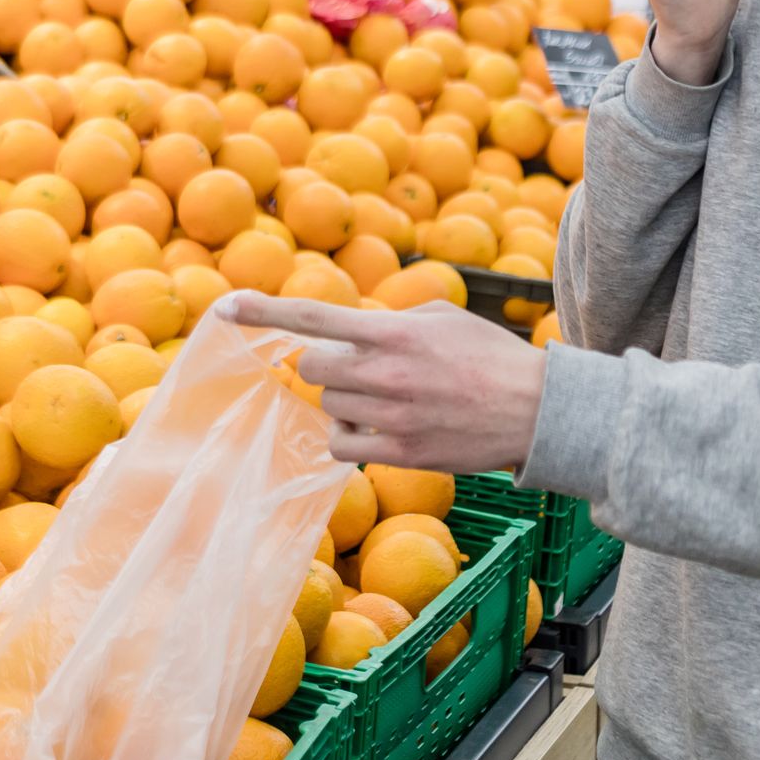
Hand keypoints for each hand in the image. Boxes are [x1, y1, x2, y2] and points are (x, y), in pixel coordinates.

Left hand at [225, 293, 547, 473]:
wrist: (536, 409)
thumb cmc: (488, 356)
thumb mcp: (440, 318)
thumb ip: (389, 321)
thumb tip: (350, 333)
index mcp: (393, 331)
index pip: (312, 316)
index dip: (262, 311)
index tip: (223, 307)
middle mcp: (385, 372)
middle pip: (310, 368)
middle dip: (323, 366)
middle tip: (354, 369)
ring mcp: (391, 416)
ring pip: (327, 407)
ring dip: (343, 402)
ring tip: (384, 399)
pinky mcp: (400, 452)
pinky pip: (341, 446)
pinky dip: (348, 437)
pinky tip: (374, 429)